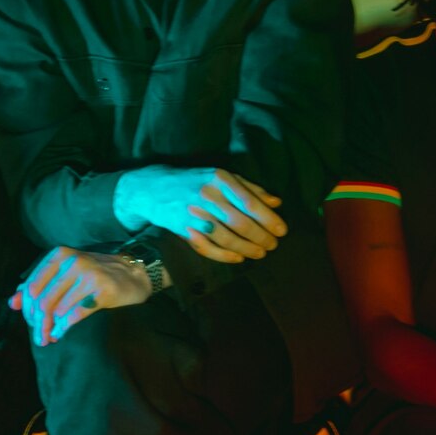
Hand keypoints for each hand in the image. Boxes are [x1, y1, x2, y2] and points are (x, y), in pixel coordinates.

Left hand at [10, 246, 150, 346]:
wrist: (133, 273)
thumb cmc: (94, 275)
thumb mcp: (65, 273)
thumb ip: (38, 284)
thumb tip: (13, 303)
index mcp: (59, 255)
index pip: (32, 287)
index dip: (28, 309)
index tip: (31, 323)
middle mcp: (72, 262)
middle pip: (43, 301)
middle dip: (38, 323)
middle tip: (39, 338)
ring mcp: (88, 275)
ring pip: (57, 310)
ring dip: (50, 328)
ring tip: (49, 337)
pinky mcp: (102, 290)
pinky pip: (74, 314)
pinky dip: (63, 328)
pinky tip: (59, 334)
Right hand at [113, 165, 286, 262]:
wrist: (153, 188)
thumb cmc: (194, 180)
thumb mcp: (221, 176)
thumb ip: (250, 188)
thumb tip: (276, 202)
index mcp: (219, 179)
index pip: (249, 202)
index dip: (268, 219)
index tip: (282, 231)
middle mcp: (206, 196)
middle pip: (240, 222)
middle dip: (261, 237)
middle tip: (273, 245)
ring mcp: (193, 215)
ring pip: (226, 237)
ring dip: (247, 248)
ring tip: (261, 253)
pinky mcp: (183, 231)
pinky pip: (208, 248)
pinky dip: (225, 255)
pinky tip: (239, 258)